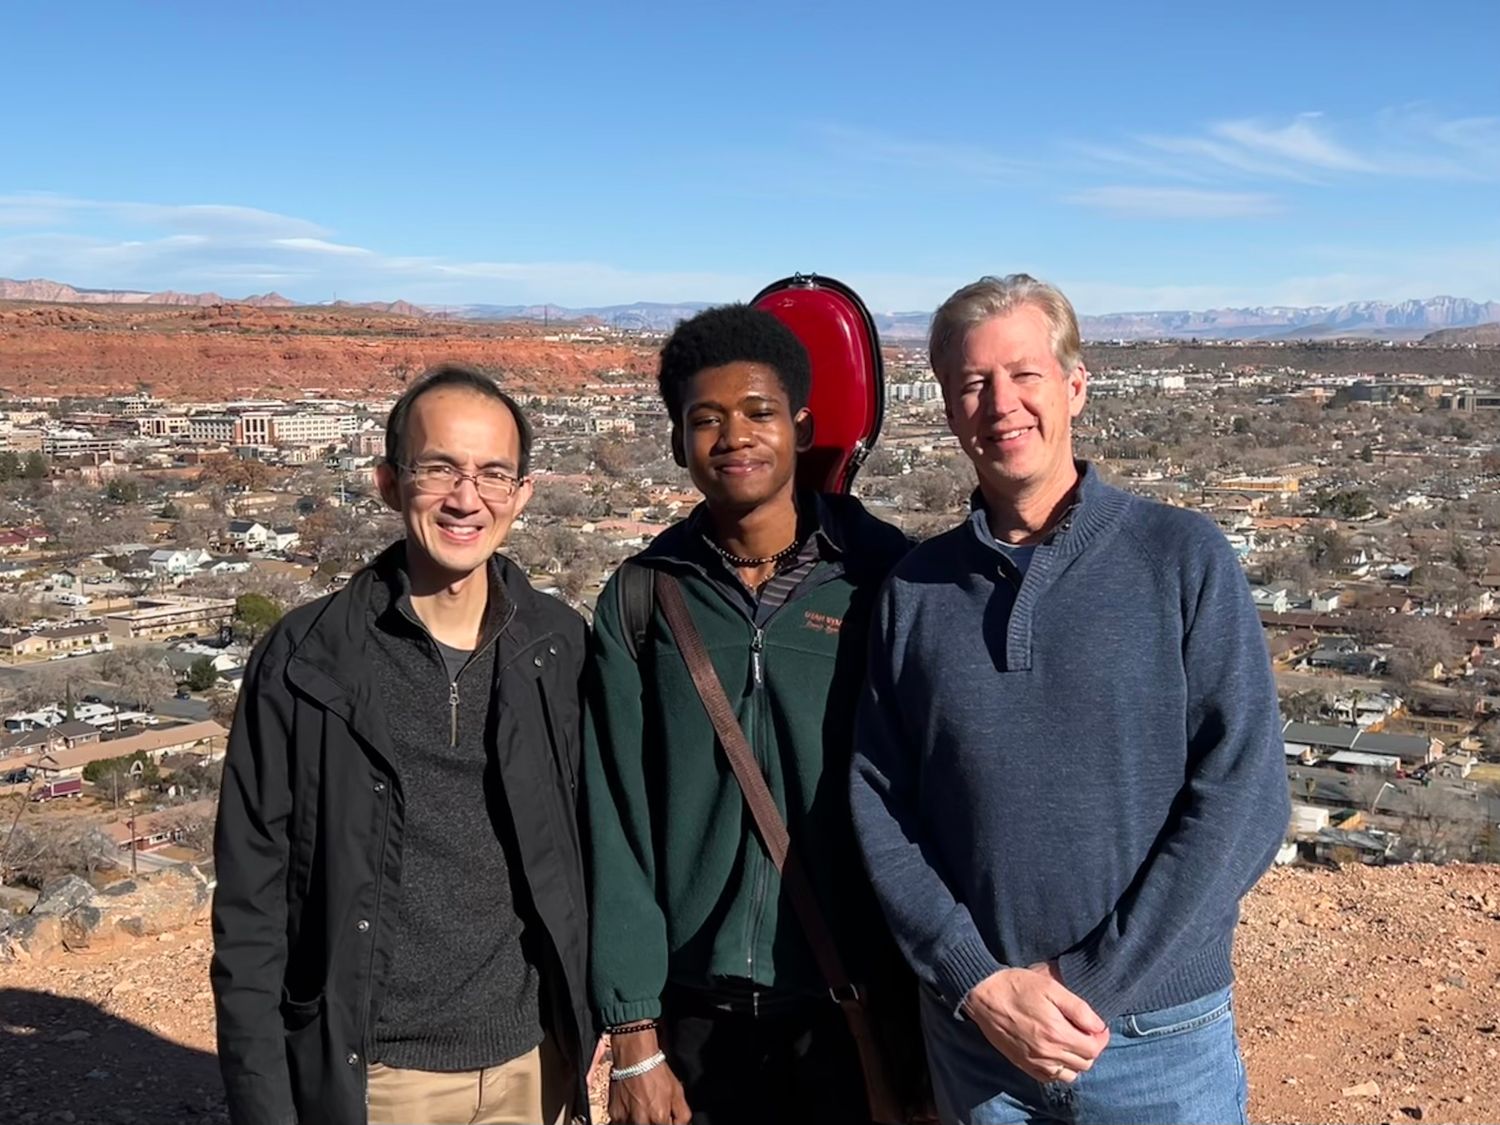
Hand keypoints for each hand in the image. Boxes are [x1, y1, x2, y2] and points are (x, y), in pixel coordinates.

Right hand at [607, 1028, 691, 1124]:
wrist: (634, 1057)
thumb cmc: (656, 1071)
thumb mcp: (678, 1092)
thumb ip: (682, 1115)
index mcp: (659, 1118)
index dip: (667, 1122)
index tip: (665, 1117)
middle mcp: (642, 1122)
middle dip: (653, 1121)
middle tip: (652, 1107)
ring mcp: (626, 1120)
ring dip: (640, 1120)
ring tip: (642, 1105)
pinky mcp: (614, 1114)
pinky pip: (623, 1122)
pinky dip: (628, 1116)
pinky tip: (632, 1104)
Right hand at [963, 962, 1108, 1083]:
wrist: (985, 995)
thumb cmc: (1018, 987)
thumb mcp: (1052, 987)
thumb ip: (1079, 1009)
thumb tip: (1098, 1026)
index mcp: (1057, 1033)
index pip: (1093, 1049)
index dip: (1101, 1038)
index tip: (1099, 1027)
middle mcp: (1048, 1053)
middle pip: (1085, 1063)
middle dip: (1091, 1049)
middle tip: (1087, 1033)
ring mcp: (1035, 1062)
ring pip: (1070, 1075)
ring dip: (1077, 1061)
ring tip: (1072, 1042)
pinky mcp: (1023, 1064)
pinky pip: (1050, 1078)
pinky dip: (1059, 1069)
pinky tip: (1055, 1052)